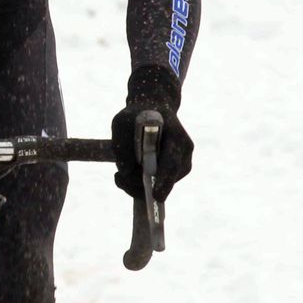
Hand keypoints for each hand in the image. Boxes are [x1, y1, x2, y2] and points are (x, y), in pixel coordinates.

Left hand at [111, 66, 192, 200]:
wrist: (152, 107)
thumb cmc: (136, 115)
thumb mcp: (121, 123)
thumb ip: (122, 147)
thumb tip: (126, 174)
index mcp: (176, 137)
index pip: (171, 163)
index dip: (164, 181)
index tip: (154, 195)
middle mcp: (184, 152)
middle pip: (167, 180)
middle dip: (141, 186)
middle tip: (118, 178)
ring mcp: (183, 163)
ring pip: (162, 186)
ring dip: (139, 185)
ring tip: (119, 176)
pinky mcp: (176, 171)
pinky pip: (160, 184)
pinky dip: (143, 183)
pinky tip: (128, 174)